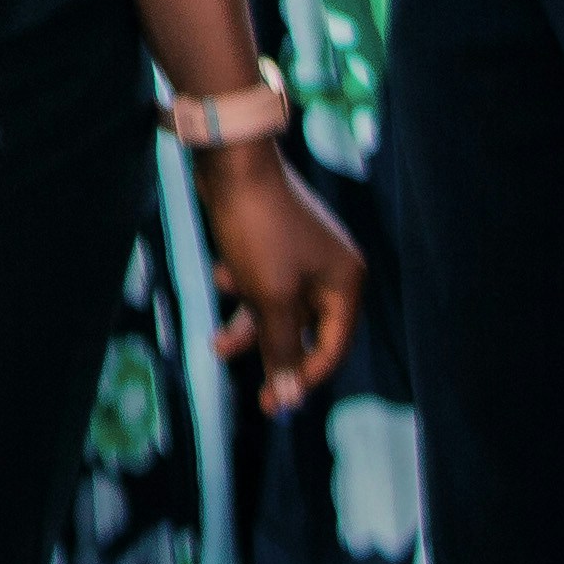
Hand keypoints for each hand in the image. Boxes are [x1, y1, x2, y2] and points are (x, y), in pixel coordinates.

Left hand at [197, 135, 366, 413]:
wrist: (230, 161)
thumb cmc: (259, 229)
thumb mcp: (271, 297)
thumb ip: (281, 348)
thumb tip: (290, 400)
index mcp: (346, 282)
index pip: (334, 346)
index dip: (306, 377)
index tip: (276, 403)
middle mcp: (331, 268)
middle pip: (305, 330)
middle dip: (274, 354)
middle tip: (256, 396)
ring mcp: (301, 252)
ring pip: (277, 306)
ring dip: (249, 327)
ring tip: (218, 346)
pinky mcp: (273, 238)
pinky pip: (261, 278)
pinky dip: (242, 287)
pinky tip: (223, 276)